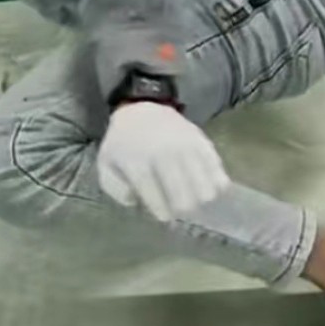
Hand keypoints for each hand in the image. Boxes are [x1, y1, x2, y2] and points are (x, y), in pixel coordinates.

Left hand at [96, 101, 230, 220]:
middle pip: (183, 197)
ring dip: (201, 200)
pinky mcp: (201, 141)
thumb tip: (136, 201)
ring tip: (195, 200)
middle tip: (180, 210)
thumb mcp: (106, 164)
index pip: (155, 197)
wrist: (141, 108)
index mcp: (137, 162)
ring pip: (203, 187)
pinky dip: (217, 183)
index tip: (165, 217)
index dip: (162, 212)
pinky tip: (212, 188)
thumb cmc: (124, 143)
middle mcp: (163, 154)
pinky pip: (216, 169)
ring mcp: (185, 147)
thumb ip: (116, 189)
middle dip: (183, 210)